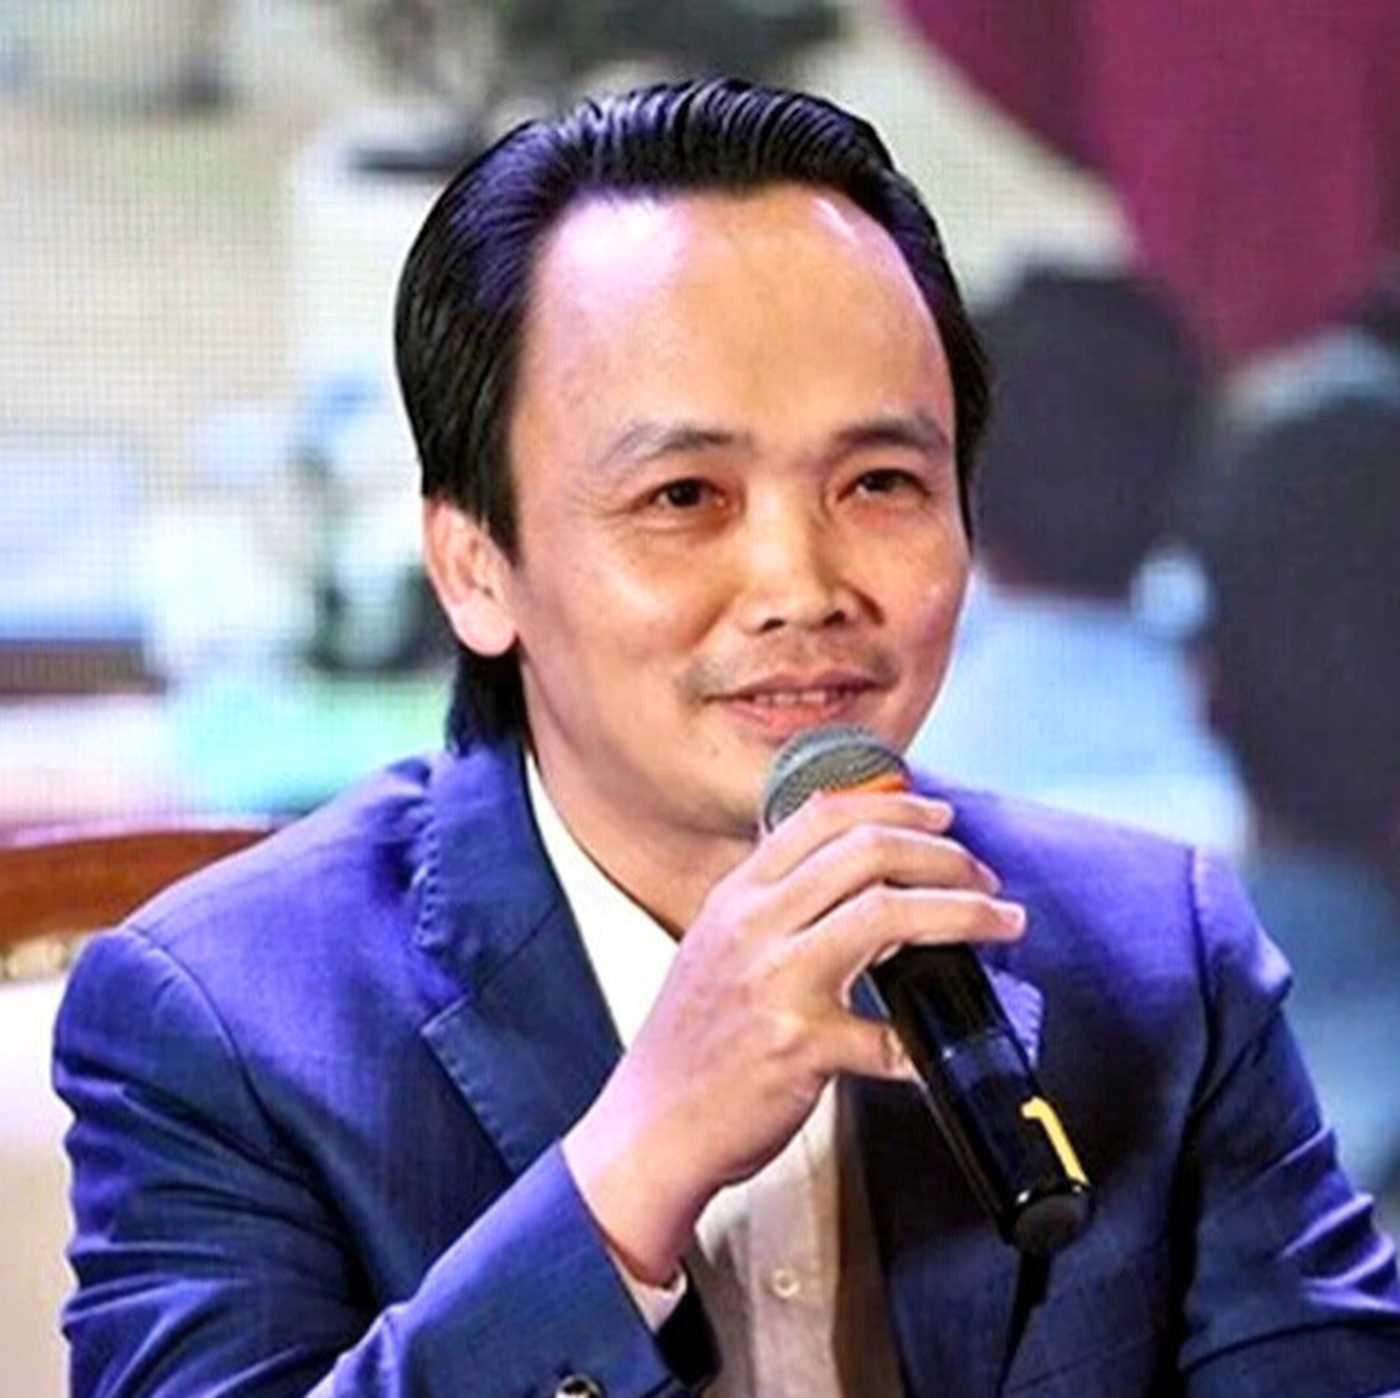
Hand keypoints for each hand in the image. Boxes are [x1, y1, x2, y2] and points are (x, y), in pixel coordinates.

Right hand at [562, 790, 1025, 1283]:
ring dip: (962, 912)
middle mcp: (754, 925)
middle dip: (943, 854)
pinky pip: (886, 1034)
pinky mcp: (798, 1045)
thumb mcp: (717, 948)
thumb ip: (775, 908)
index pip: (821, 816)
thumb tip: (860, 884)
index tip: (939, 816)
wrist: (650, 1126)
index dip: (894, 805)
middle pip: (867, 852)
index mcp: (737, 896)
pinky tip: (941, 1046)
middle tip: (982, 876)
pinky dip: (925, 1041)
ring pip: (888, 914)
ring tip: (999, 922)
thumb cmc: (689, 1045)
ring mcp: (775, 981)